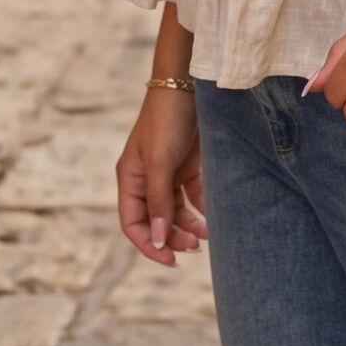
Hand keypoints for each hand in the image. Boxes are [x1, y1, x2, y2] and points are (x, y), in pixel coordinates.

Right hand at [117, 88, 207, 263]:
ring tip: (206, 238)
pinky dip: (203, 210)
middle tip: (193, 250)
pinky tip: (215, 219)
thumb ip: (159, 202)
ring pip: (176, 213)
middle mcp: (146, 179)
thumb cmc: (168, 119)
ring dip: (189, 227)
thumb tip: (158, 241)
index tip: (170, 260)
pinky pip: (194, 197)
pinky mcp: (189, 166)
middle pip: (155, 221)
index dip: (149, 245)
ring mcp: (168, 173)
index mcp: (130, 179)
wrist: (190, 85)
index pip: (133, 224)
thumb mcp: (160, 162)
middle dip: (172, 238)